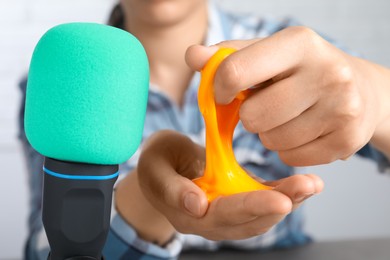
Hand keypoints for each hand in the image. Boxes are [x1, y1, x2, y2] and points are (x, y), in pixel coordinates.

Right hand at [138, 130, 322, 240]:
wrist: (164, 166)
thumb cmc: (158, 162)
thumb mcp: (155, 167)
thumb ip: (171, 188)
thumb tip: (196, 207)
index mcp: (188, 214)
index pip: (222, 216)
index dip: (250, 207)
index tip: (278, 200)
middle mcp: (212, 220)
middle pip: (248, 221)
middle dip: (278, 205)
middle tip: (305, 188)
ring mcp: (227, 213)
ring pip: (261, 216)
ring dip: (289, 201)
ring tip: (312, 184)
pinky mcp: (239, 199)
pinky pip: (263, 201)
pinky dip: (285, 194)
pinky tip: (305, 185)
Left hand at [186, 26, 389, 164]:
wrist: (360, 90)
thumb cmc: (300, 70)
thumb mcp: (266, 53)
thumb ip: (226, 56)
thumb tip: (192, 56)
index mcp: (299, 43)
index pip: (234, 72)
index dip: (219, 90)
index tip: (223, 95)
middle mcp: (327, 72)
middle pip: (253, 116)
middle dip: (250, 116)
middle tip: (266, 106)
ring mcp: (342, 108)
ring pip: (271, 141)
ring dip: (270, 134)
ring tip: (288, 117)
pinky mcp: (347, 139)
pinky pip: (291, 158)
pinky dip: (288, 150)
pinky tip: (304, 131)